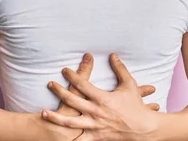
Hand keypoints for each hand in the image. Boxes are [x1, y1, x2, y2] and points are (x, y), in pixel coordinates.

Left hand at [42, 53, 160, 140]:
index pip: (82, 84)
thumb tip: (113, 55)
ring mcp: (94, 126)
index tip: (64, 70)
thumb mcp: (129, 85)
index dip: (72, 76)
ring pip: (70, 122)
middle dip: (59, 91)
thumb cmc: (136, 106)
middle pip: (72, 100)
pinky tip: (59, 138)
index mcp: (102, 98)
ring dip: (55, 118)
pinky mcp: (96, 137)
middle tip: (50, 84)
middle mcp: (96, 112)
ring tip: (43, 113)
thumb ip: (120, 69)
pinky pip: (80, 140)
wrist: (143, 130)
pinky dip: (70, 139)